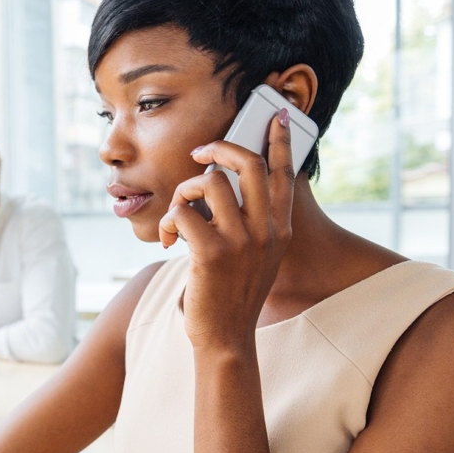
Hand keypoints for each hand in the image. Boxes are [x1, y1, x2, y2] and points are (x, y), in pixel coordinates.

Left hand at [158, 108, 295, 350]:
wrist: (226, 337)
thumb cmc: (233, 294)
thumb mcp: (257, 257)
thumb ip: (252, 223)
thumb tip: (227, 188)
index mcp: (279, 229)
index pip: (283, 174)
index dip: (278, 141)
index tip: (275, 115)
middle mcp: (266, 230)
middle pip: (248, 165)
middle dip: (219, 149)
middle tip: (199, 154)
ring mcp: (241, 241)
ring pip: (209, 184)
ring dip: (184, 193)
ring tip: (179, 216)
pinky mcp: (211, 253)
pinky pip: (183, 213)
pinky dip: (169, 222)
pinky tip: (171, 241)